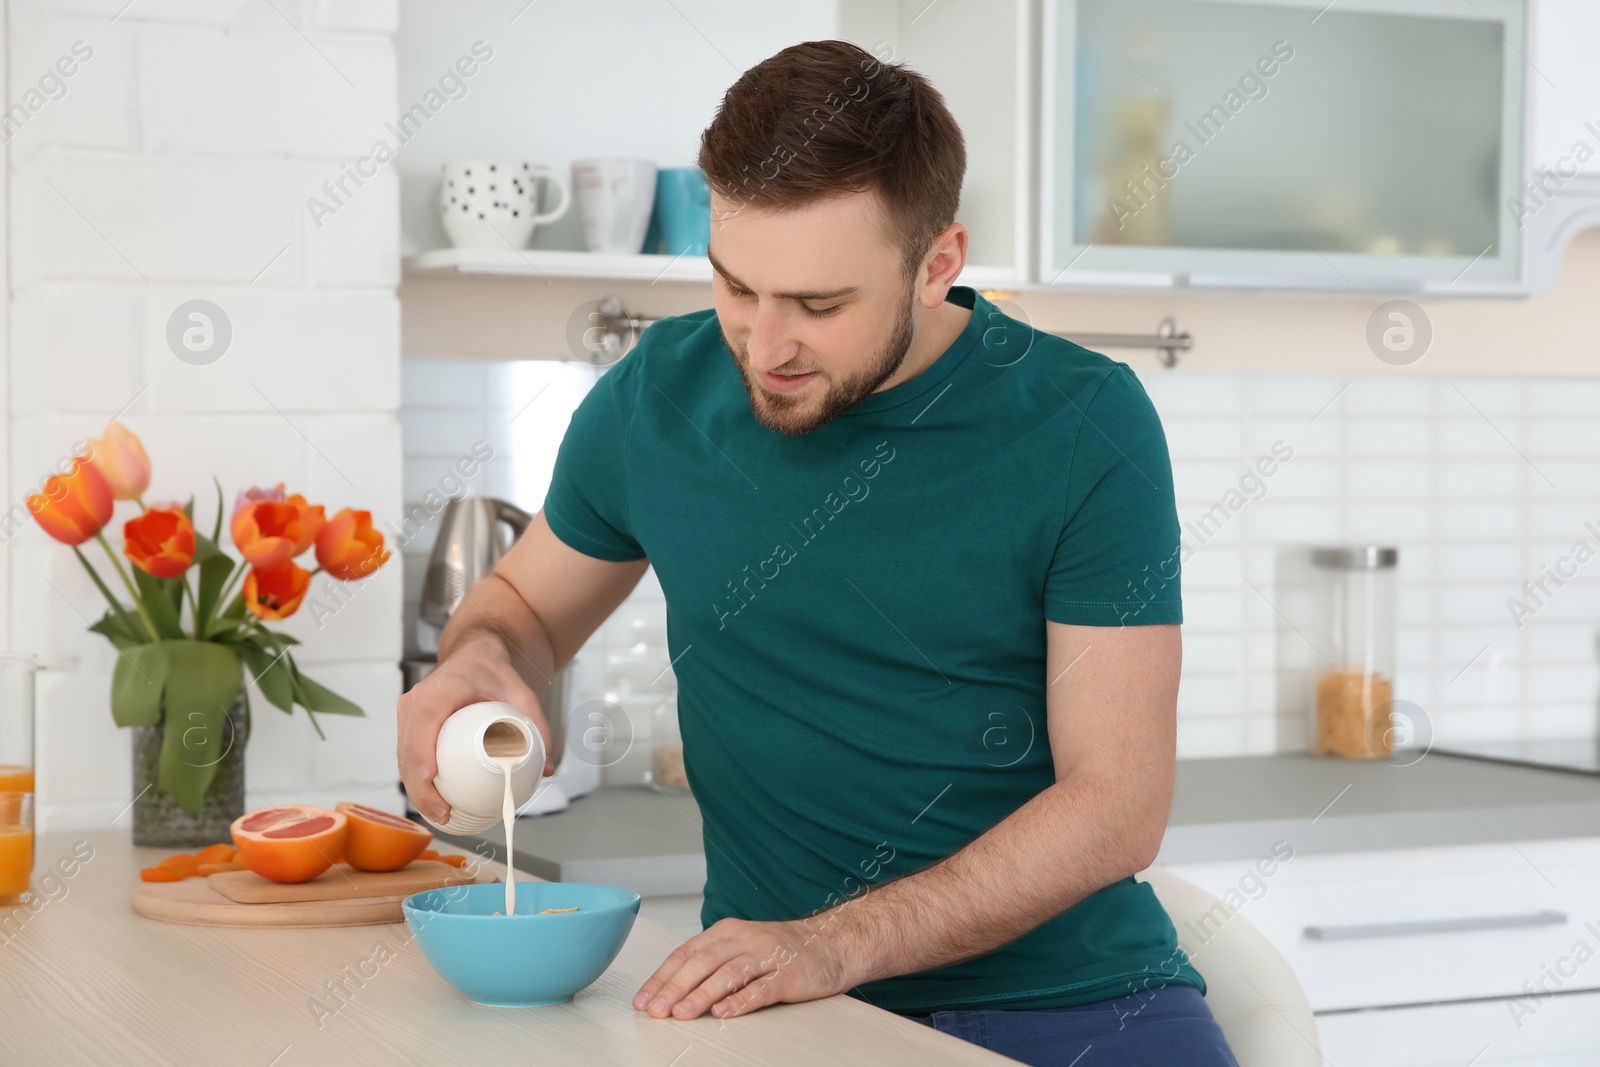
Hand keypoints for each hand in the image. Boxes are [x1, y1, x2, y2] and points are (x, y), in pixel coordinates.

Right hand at [397, 635, 554, 825]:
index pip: (425, 721)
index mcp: (442, 688)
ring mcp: (408, 712)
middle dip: (420, 786)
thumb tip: (549, 769)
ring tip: (440, 814)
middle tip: (444, 812)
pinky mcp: (407, 724)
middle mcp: (417, 700)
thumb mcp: (521, 693)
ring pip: (403, 757)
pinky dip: (416, 780)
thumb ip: (537, 727)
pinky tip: (432, 802)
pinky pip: (406, 755)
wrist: (474, 655)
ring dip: (415, 789)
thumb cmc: (493, 673)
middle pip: (408, 748)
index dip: (423, 752)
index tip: (431, 778)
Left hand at [632, 916, 860, 1020]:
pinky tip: (725, 1013)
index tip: (643, 1000)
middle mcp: (744, 939)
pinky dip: (741, 1001)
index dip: (662, 977)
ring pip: (728, 974)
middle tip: (656, 1010)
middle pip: (702, 962)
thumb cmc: (781, 950)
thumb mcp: (741, 946)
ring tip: (682, 1013)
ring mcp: (767, 956)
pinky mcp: (788, 974)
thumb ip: (711, 963)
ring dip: (702, 995)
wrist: (832, 943)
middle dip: (675, 987)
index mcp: (727, 931)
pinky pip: (761, 988)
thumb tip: (671, 990)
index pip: (686, 953)